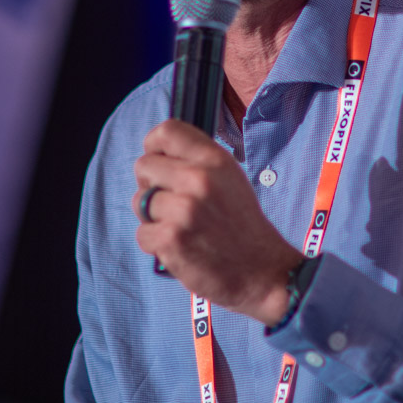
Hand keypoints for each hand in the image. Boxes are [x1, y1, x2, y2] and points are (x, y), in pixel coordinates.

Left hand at [132, 120, 302, 325]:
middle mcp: (198, 179)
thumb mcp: (230, 178)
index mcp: (214, 159)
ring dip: (153, 218)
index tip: (159, 162)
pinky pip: (142, 234)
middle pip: (144, 165)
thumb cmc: (242, 225)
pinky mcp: (172, 239)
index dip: (154, 146)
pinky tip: (180, 247)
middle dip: (150, 185)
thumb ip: (197, 161)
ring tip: (180, 227)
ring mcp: (184, 209)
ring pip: (139, 201)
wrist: (263, 271)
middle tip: (171, 203)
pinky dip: (156, 244)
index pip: (166, 131)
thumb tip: (158, 153)